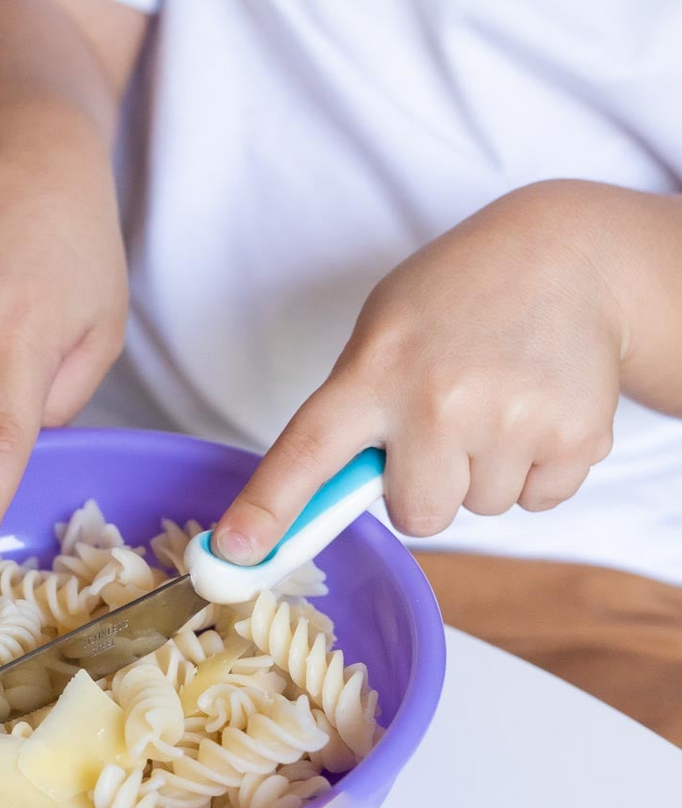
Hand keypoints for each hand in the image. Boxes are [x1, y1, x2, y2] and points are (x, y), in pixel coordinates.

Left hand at [214, 181, 628, 562]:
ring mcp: (509, 420)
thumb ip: (355, 410)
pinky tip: (537, 408)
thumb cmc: (456, 299)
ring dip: (485, 471)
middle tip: (446, 424)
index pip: (307, 450)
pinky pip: (537, 501)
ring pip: (480, 509)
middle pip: (417, 515)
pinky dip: (538, 467)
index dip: (267, 506)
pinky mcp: (575, 436)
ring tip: (498, 400)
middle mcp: (437, 401)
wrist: (568, 256)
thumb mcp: (383, 332)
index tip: (232, 551)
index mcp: (374, 371)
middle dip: (428, 487)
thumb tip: (327, 498)